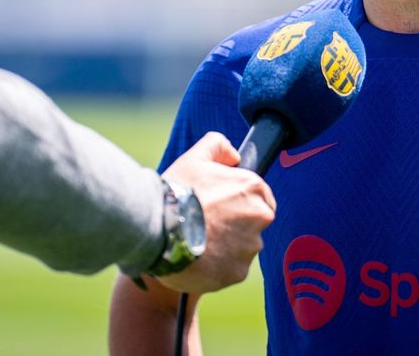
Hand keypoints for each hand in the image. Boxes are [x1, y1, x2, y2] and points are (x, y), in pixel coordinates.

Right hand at [156, 132, 275, 293]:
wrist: (159, 233)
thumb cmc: (176, 193)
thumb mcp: (194, 158)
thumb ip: (217, 146)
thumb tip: (233, 154)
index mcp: (253, 188)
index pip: (260, 196)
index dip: (238, 200)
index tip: (220, 206)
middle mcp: (259, 217)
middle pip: (253, 223)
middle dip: (235, 224)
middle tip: (207, 224)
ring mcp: (249, 247)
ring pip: (242, 248)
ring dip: (226, 246)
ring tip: (198, 241)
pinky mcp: (237, 272)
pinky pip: (231, 269)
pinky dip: (218, 267)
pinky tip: (198, 258)